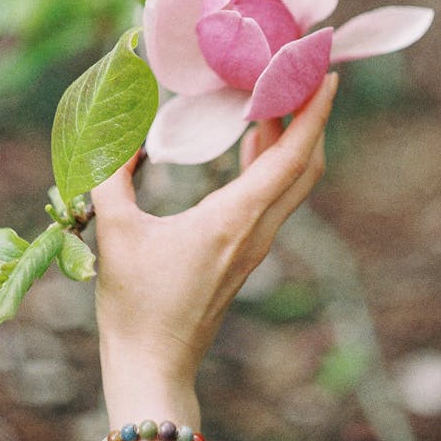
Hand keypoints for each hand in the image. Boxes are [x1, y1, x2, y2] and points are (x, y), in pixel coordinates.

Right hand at [90, 72, 337, 440]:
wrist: (152, 367)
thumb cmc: (134, 305)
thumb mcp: (115, 232)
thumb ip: (112, 176)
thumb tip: (116, 136)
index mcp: (234, 219)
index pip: (291, 157)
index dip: (313, 113)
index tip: (328, 74)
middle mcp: (256, 230)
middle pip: (305, 166)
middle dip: (311, 117)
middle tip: (302, 74)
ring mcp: (254, 245)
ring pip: (292, 183)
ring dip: (292, 139)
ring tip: (278, 96)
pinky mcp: (243, 254)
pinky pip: (273, 198)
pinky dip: (272, 163)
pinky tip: (253, 142)